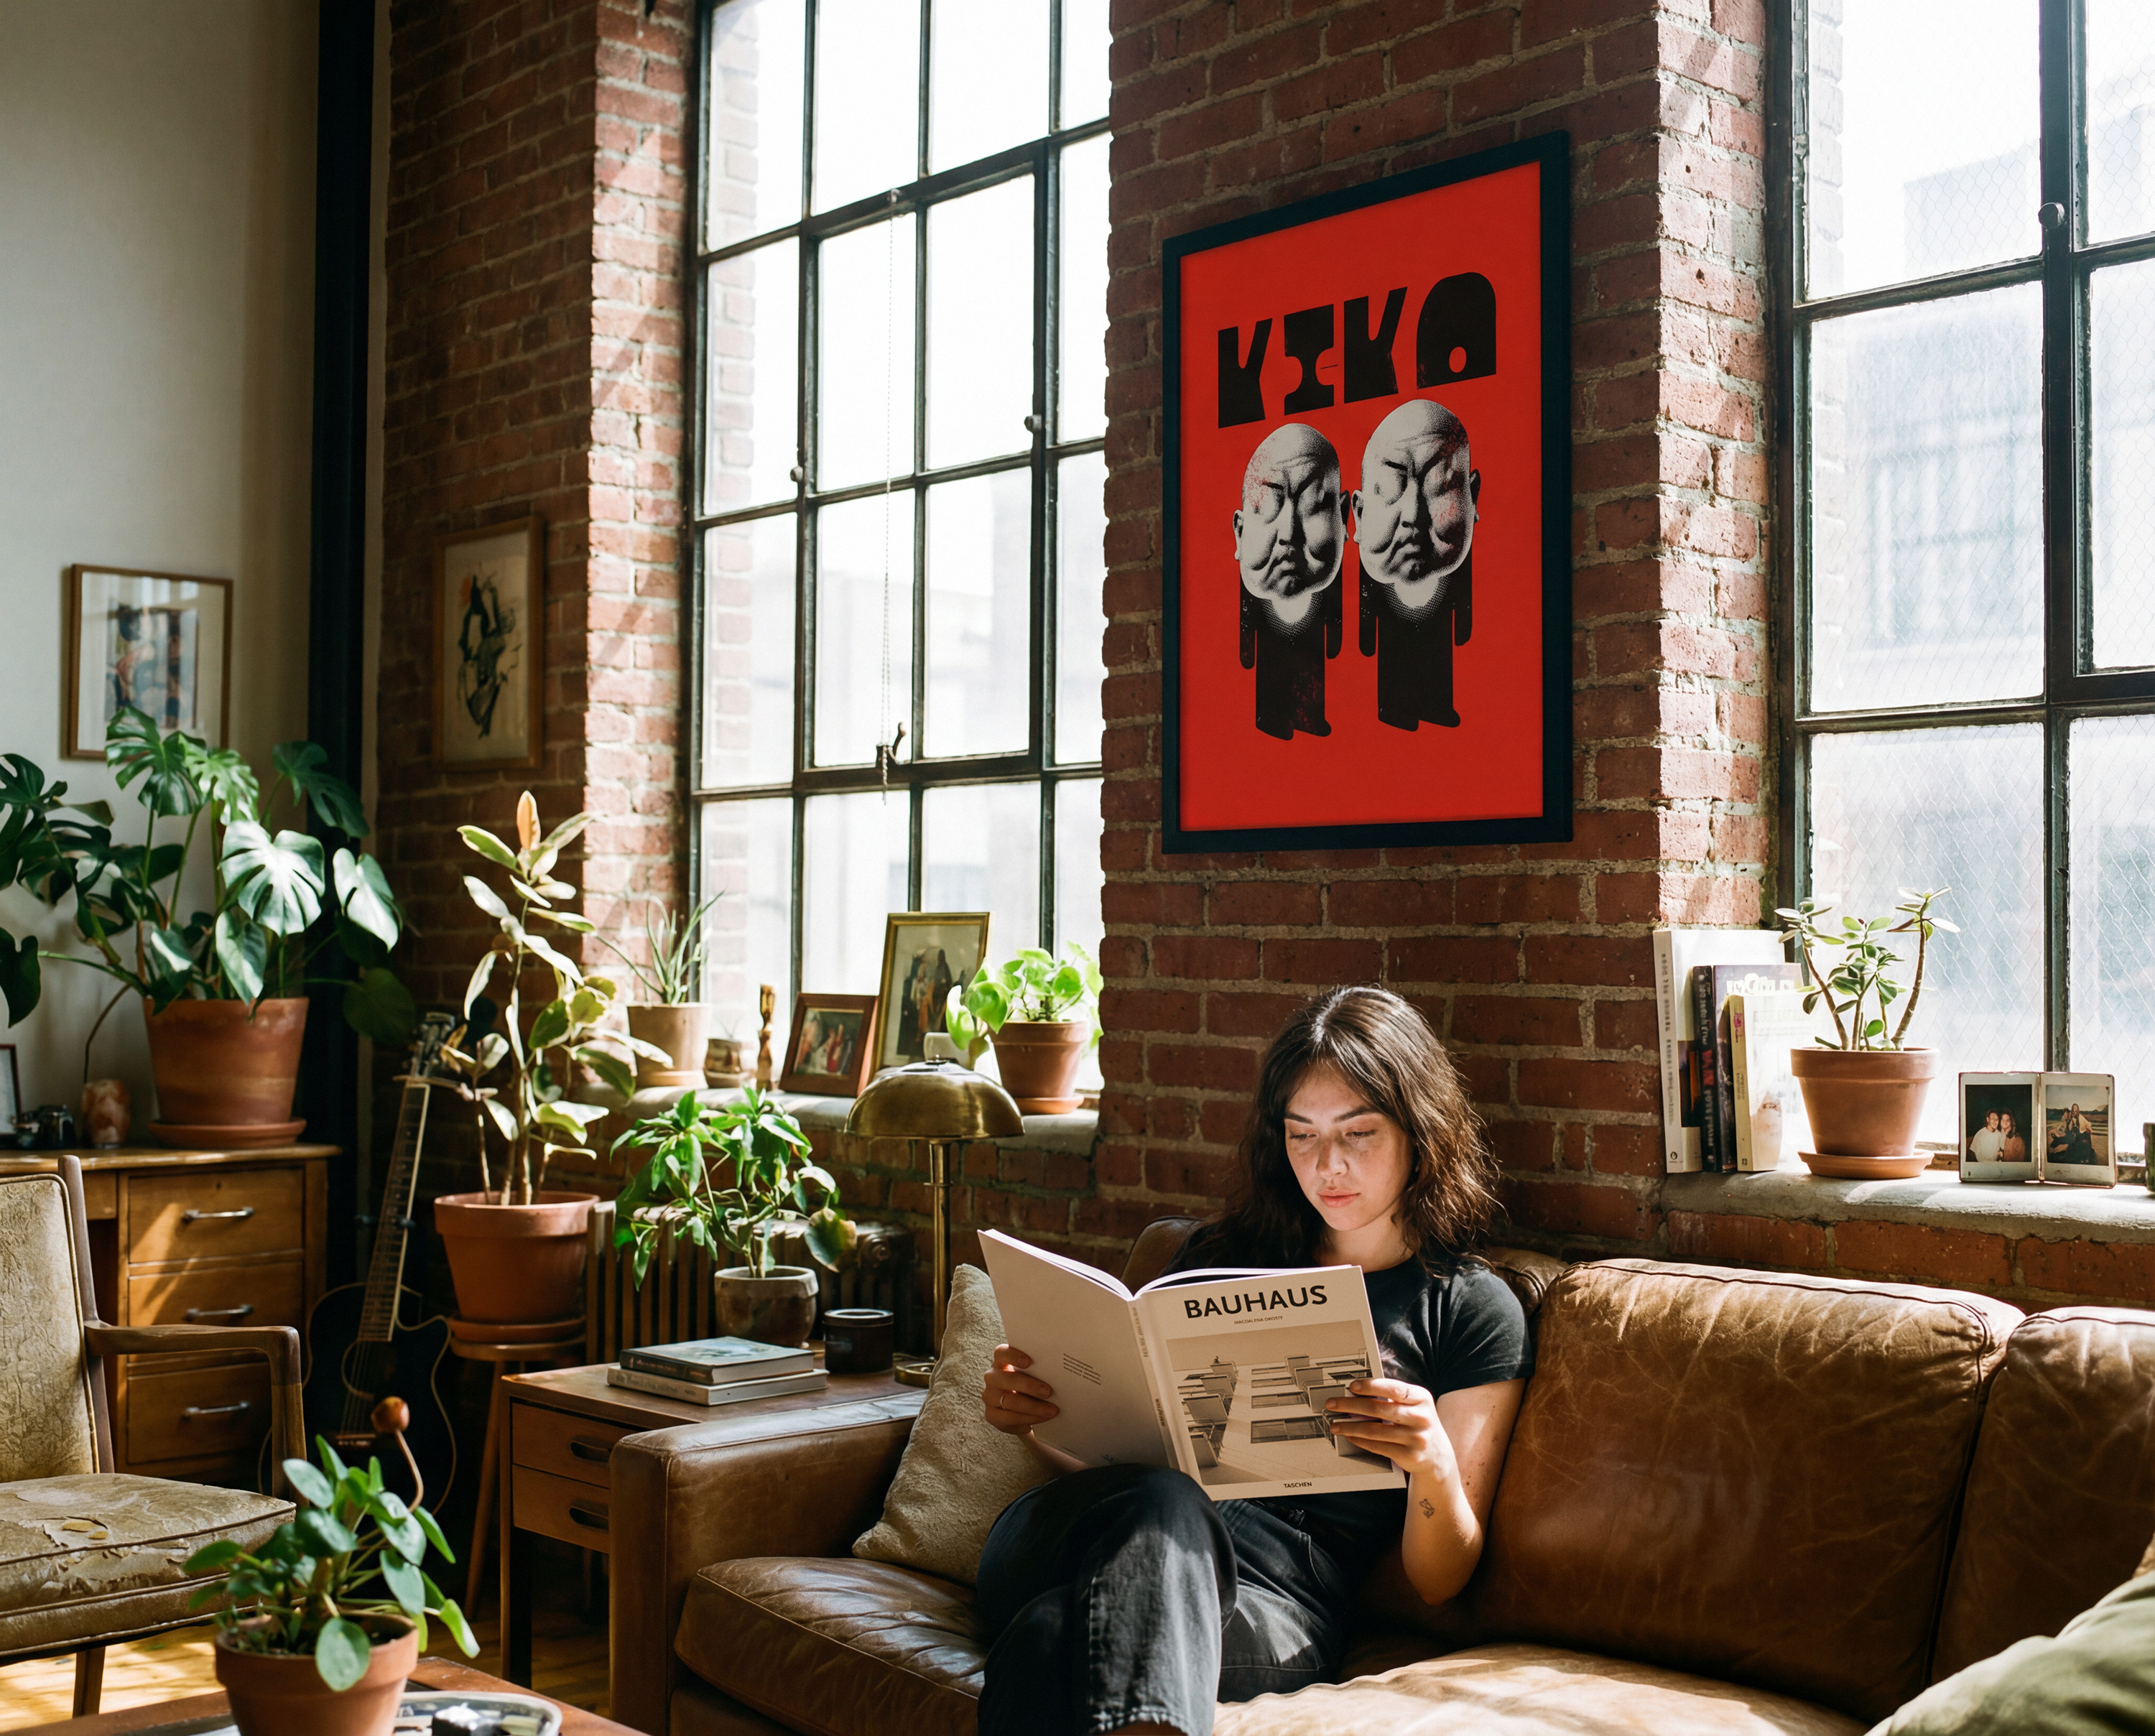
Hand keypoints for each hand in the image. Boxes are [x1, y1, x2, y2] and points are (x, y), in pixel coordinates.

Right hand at [983, 1344, 1057, 1437]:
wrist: (1022, 1412)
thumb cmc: (1030, 1387)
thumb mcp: (1034, 1376)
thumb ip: (1039, 1371)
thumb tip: (1059, 1372)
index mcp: (1001, 1361)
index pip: (1002, 1353)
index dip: (1013, 1356)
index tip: (1029, 1362)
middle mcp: (992, 1377)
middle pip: (1007, 1379)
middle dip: (1030, 1386)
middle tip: (1049, 1392)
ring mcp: (989, 1396)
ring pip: (1010, 1401)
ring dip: (1033, 1407)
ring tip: (1051, 1410)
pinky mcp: (991, 1415)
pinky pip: (1010, 1418)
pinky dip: (1028, 1419)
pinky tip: (1041, 1419)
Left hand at [1326, 1377, 1454, 1478]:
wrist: (1437, 1455)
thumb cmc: (1419, 1423)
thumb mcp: (1414, 1405)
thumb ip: (1392, 1396)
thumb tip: (1357, 1391)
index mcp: (1422, 1398)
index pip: (1394, 1388)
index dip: (1371, 1386)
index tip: (1351, 1386)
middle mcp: (1421, 1417)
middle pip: (1379, 1409)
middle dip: (1350, 1405)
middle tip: (1332, 1404)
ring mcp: (1416, 1438)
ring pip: (1375, 1430)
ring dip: (1350, 1426)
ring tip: (1335, 1424)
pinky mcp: (1409, 1455)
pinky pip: (1378, 1446)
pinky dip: (1360, 1440)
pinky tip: (1349, 1435)